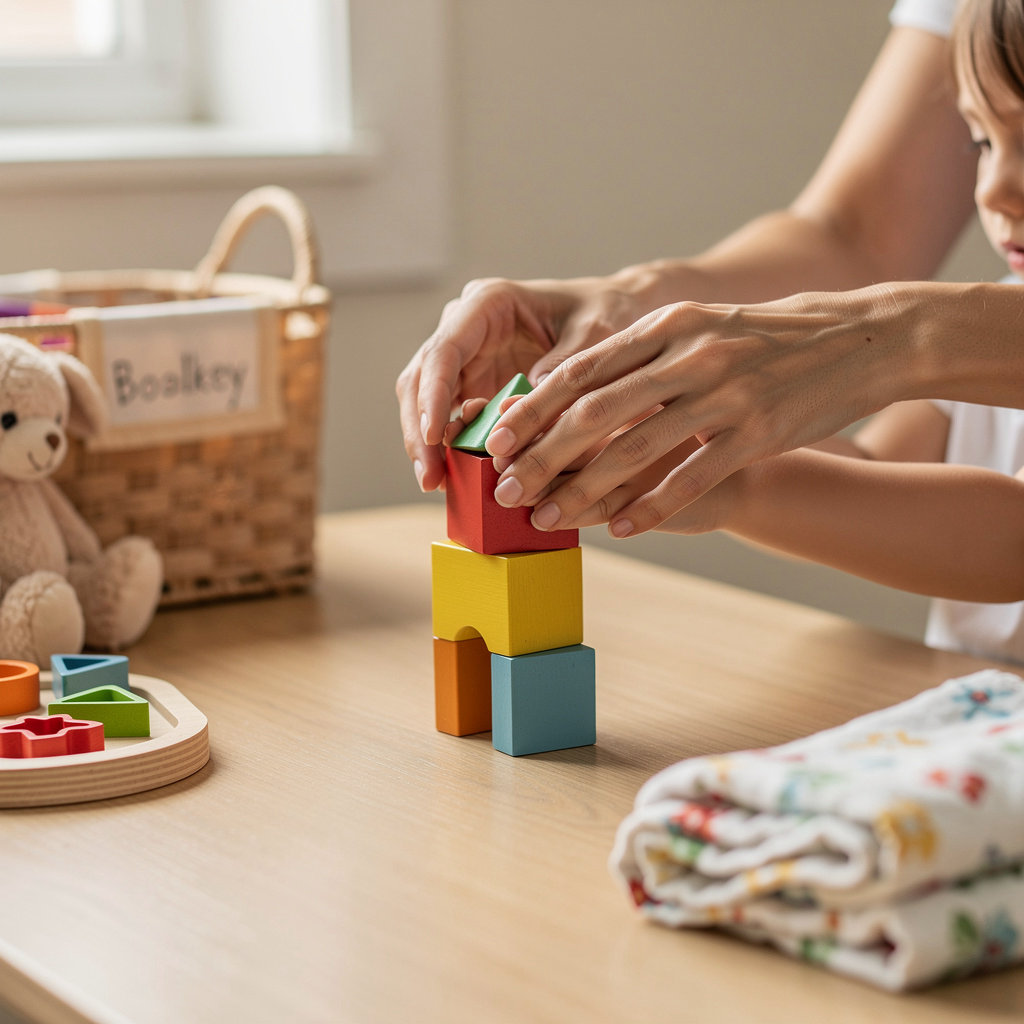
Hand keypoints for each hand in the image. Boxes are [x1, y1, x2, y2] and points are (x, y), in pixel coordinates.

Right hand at [396, 270, 664, 491]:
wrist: (617, 314)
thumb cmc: (606, 313)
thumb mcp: (594, 335)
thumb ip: (560, 371)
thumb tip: (517, 414)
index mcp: (488, 303)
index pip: (444, 351)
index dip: (433, 396)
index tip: (435, 437)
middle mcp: (467, 329)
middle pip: (421, 380)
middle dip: (421, 430)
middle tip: (429, 476)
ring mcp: (467, 360)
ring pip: (426, 403)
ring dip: (428, 445)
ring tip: (436, 483)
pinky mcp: (476, 387)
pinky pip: (452, 420)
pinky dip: (452, 449)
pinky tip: (456, 478)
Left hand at [486, 286, 901, 535]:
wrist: (857, 340)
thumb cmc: (763, 340)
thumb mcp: (698, 330)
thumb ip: (641, 358)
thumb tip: (572, 393)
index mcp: (665, 325)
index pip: (581, 370)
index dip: (532, 409)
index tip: (495, 440)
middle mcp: (688, 354)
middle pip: (596, 412)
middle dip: (542, 456)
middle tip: (506, 489)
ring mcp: (724, 392)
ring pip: (636, 450)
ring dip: (583, 490)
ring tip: (548, 518)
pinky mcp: (756, 430)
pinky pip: (691, 476)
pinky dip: (650, 507)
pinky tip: (620, 529)